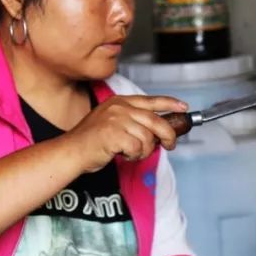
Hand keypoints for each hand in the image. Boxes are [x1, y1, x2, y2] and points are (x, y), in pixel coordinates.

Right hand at [67, 95, 185, 171]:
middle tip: (170, 145)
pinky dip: (134, 156)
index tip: (183, 107)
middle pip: (156, 121)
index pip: (151, 100)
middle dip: (168, 135)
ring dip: (144, 151)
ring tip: (130, 152)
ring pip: (148, 138)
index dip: (170, 103)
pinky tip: (123, 154)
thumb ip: (133, 122)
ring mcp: (117, 119)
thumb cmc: (91, 142)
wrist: (71, 151)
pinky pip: (138, 148)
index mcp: (120, 102)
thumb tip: (158, 131)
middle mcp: (119, 107)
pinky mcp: (115, 134)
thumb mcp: (113, 123)